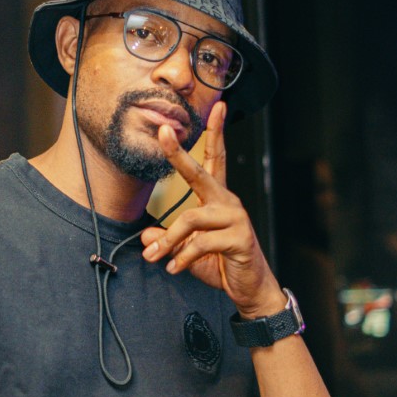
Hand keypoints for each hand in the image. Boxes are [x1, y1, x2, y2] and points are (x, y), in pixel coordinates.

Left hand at [140, 101, 284, 317]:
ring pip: (190, 218)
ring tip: (154, 257)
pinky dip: (182, 258)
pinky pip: (200, 243)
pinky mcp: (238, 239)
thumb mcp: (187, 252)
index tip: (218, 106)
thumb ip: (168, 240)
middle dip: (179, 152)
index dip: (215, 132)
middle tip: (162, 131)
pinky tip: (174, 269)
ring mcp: (235, 219)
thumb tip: (146, 236)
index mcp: (218, 198)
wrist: (250, 290)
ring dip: (168, 240)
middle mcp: (228, 202)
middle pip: (200, 172)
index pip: (216, 158)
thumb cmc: (222, 264)